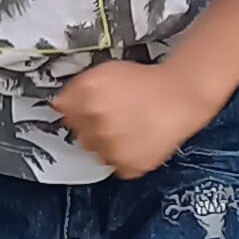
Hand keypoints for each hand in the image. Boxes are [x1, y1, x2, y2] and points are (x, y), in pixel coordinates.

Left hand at [52, 59, 205, 179]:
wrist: (179, 97)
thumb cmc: (145, 81)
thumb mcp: (106, 72)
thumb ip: (78, 88)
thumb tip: (59, 106)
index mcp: (85, 96)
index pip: (62, 110)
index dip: (76, 107)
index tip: (87, 107)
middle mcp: (93, 124)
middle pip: (78, 132)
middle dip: (90, 125)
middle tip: (114, 116)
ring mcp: (110, 148)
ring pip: (96, 151)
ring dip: (105, 142)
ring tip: (128, 128)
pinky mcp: (127, 166)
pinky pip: (115, 164)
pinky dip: (123, 156)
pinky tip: (136, 140)